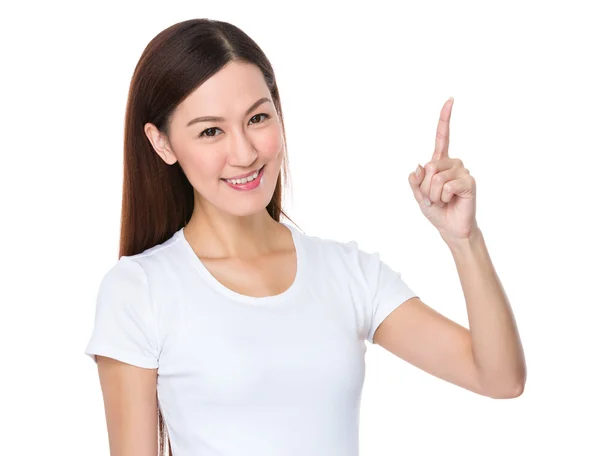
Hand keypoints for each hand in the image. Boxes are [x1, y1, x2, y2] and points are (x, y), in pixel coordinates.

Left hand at [408, 98, 477, 242]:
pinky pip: (447, 186)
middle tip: (433, 198)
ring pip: (436, 178)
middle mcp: (452, 163)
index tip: (450, 99)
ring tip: (442, 200)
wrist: (450, 227)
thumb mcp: (418, 196)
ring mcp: (462, 171)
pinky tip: (451, 201)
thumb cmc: (436, 210)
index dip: (445, 118)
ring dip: (433, 194)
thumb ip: (414, 181)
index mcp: (440, 162)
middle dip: (425, 187)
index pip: (442, 137)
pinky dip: (443, 197)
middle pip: (429, 167)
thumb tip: (418, 166)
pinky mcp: (469, 182)